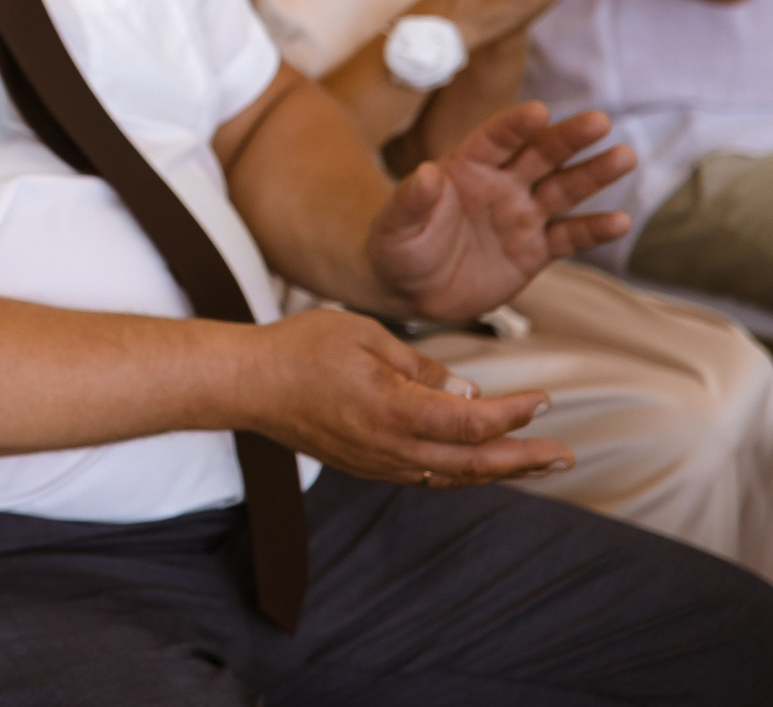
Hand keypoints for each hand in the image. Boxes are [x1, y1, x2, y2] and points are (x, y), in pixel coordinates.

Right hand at [242, 306, 570, 485]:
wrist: (246, 384)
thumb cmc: (299, 347)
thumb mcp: (363, 334)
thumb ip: (419, 365)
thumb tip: (467, 395)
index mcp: (391, 408)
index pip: (471, 422)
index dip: (514, 415)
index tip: (542, 400)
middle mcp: (388, 445)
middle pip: (472, 463)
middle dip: (524, 459)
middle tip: (565, 455)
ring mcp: (376, 461)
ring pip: (452, 477)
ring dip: (498, 472)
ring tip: (534, 464)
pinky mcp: (365, 465)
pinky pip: (425, 478)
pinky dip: (461, 474)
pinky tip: (479, 464)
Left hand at [367, 103, 632, 322]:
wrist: (408, 290)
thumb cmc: (397, 246)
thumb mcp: (395, 225)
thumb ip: (411, 201)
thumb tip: (426, 172)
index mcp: (465, 167)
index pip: (494, 139)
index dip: (515, 126)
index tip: (539, 111)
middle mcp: (500, 185)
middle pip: (540, 155)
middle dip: (568, 138)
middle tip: (599, 121)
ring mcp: (521, 215)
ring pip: (564, 189)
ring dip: (593, 174)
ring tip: (624, 156)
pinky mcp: (535, 250)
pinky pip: (569, 237)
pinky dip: (594, 230)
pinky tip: (620, 221)